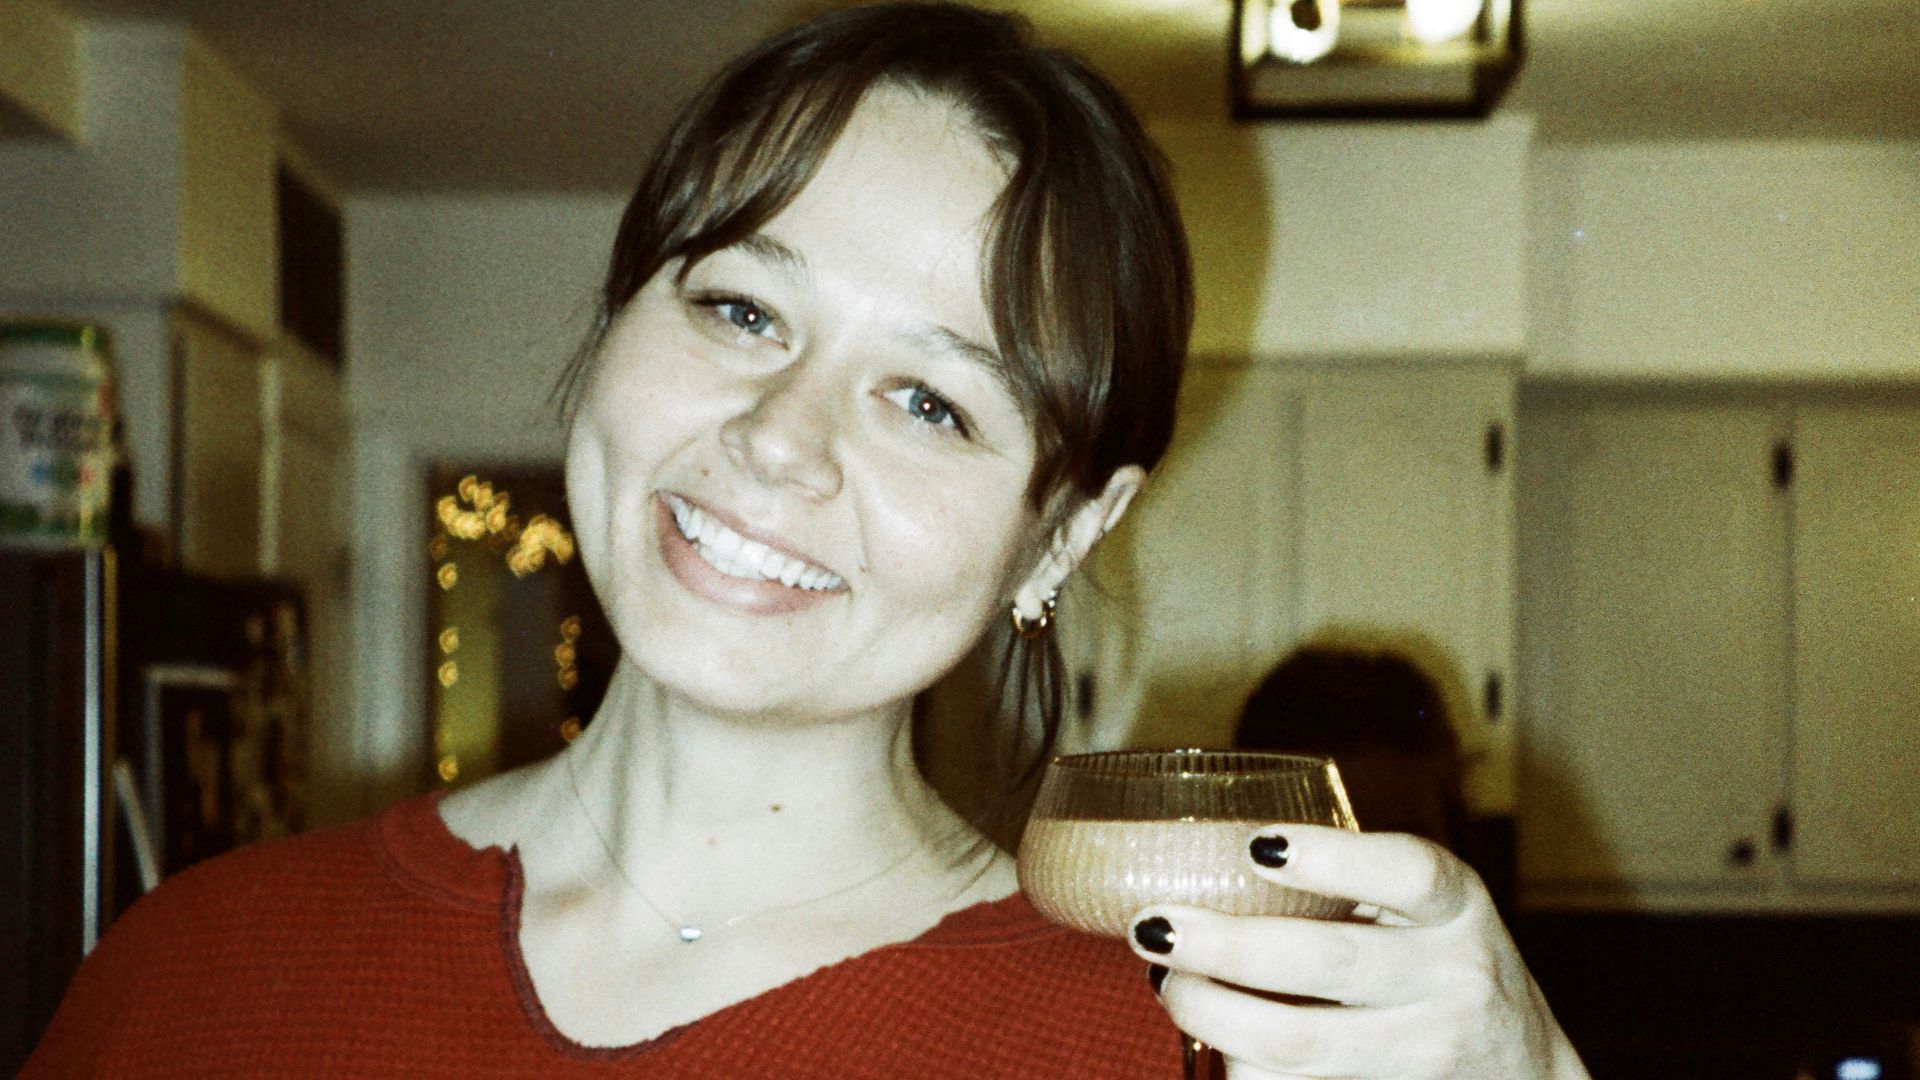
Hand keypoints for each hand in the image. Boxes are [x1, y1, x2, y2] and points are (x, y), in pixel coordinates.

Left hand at [1128, 824, 1589, 1079]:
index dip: (1331, 858)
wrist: (1522, 1072)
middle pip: (1328, 960)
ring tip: (1167, 984)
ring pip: (1300, 1042)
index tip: (1257, 845)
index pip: (1408, 873)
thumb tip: (1207, 851)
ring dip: (1212, 1013)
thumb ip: (1352, 884)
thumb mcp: (1426, 911)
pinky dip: (1242, 1068)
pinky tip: (1211, 1042)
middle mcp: (1454, 977)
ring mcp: (1428, 1051)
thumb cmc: (1440, 965)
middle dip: (1225, 944)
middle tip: (1153, 926)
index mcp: (1457, 908)